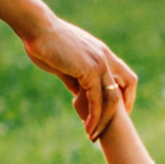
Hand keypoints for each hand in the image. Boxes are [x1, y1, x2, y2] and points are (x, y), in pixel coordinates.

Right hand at [21, 13, 135, 138]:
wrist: (37, 28)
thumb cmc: (45, 42)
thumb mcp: (64, 63)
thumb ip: (74, 78)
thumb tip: (78, 93)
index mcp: (101, 52)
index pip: (124, 75)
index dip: (124, 93)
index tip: (117, 110)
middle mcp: (105, 57)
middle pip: (126, 85)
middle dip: (121, 109)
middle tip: (110, 127)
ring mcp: (99, 63)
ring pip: (112, 98)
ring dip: (104, 119)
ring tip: (93, 135)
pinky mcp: (89, 71)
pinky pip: (96, 100)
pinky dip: (94, 116)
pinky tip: (87, 127)